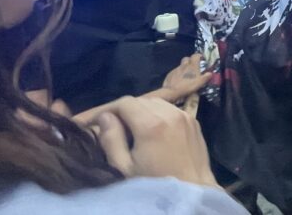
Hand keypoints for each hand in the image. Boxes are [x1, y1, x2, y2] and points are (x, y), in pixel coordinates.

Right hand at [85, 96, 218, 187]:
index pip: (125, 102)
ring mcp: (185, 116)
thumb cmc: (155, 183)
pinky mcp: (194, 121)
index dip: (108, 109)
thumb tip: (105, 117)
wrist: (193, 190)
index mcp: (152, 124)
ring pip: (157, 102)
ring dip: (142, 110)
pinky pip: (171, 109)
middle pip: (141, 100)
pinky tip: (153, 131)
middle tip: (114, 128)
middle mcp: (171, 113)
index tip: (97, 121)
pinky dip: (158, 114)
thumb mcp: (124, 168)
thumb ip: (111, 140)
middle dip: (124, 111)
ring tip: (132, 129)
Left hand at [159, 55, 211, 102]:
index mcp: (192, 65)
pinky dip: (178, 74)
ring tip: (186, 75)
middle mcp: (184, 65)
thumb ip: (206, 77)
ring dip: (184, 68)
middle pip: (187, 58)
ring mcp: (176, 69)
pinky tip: (179, 80)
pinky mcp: (170, 74)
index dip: (199, 56)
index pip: (195, 55)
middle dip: (190, 61)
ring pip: (181, 66)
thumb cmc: (188, 86)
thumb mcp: (200, 83)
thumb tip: (210, 73)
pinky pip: (175, 72)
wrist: (172, 91)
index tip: (201, 59)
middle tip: (193, 67)